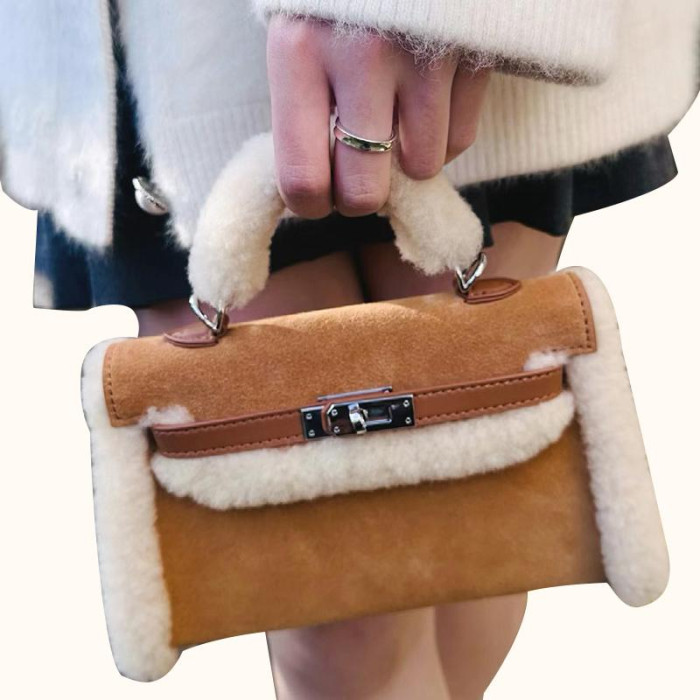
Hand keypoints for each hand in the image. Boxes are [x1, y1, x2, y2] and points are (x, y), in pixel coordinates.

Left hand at [267, 15, 489, 218]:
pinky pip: (461, 139)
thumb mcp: (295, 33)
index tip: (319, 196)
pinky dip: (443, 138)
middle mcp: (361, 58)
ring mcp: (424, 55)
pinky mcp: (472, 52)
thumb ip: (299, 106)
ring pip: (421, 168)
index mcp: (298, 52)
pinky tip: (427, 106)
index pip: (302, 178)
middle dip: (362, 195)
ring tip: (396, 125)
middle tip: (359, 174)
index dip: (311, 204)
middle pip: (365, 191)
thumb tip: (314, 186)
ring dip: (408, 162)